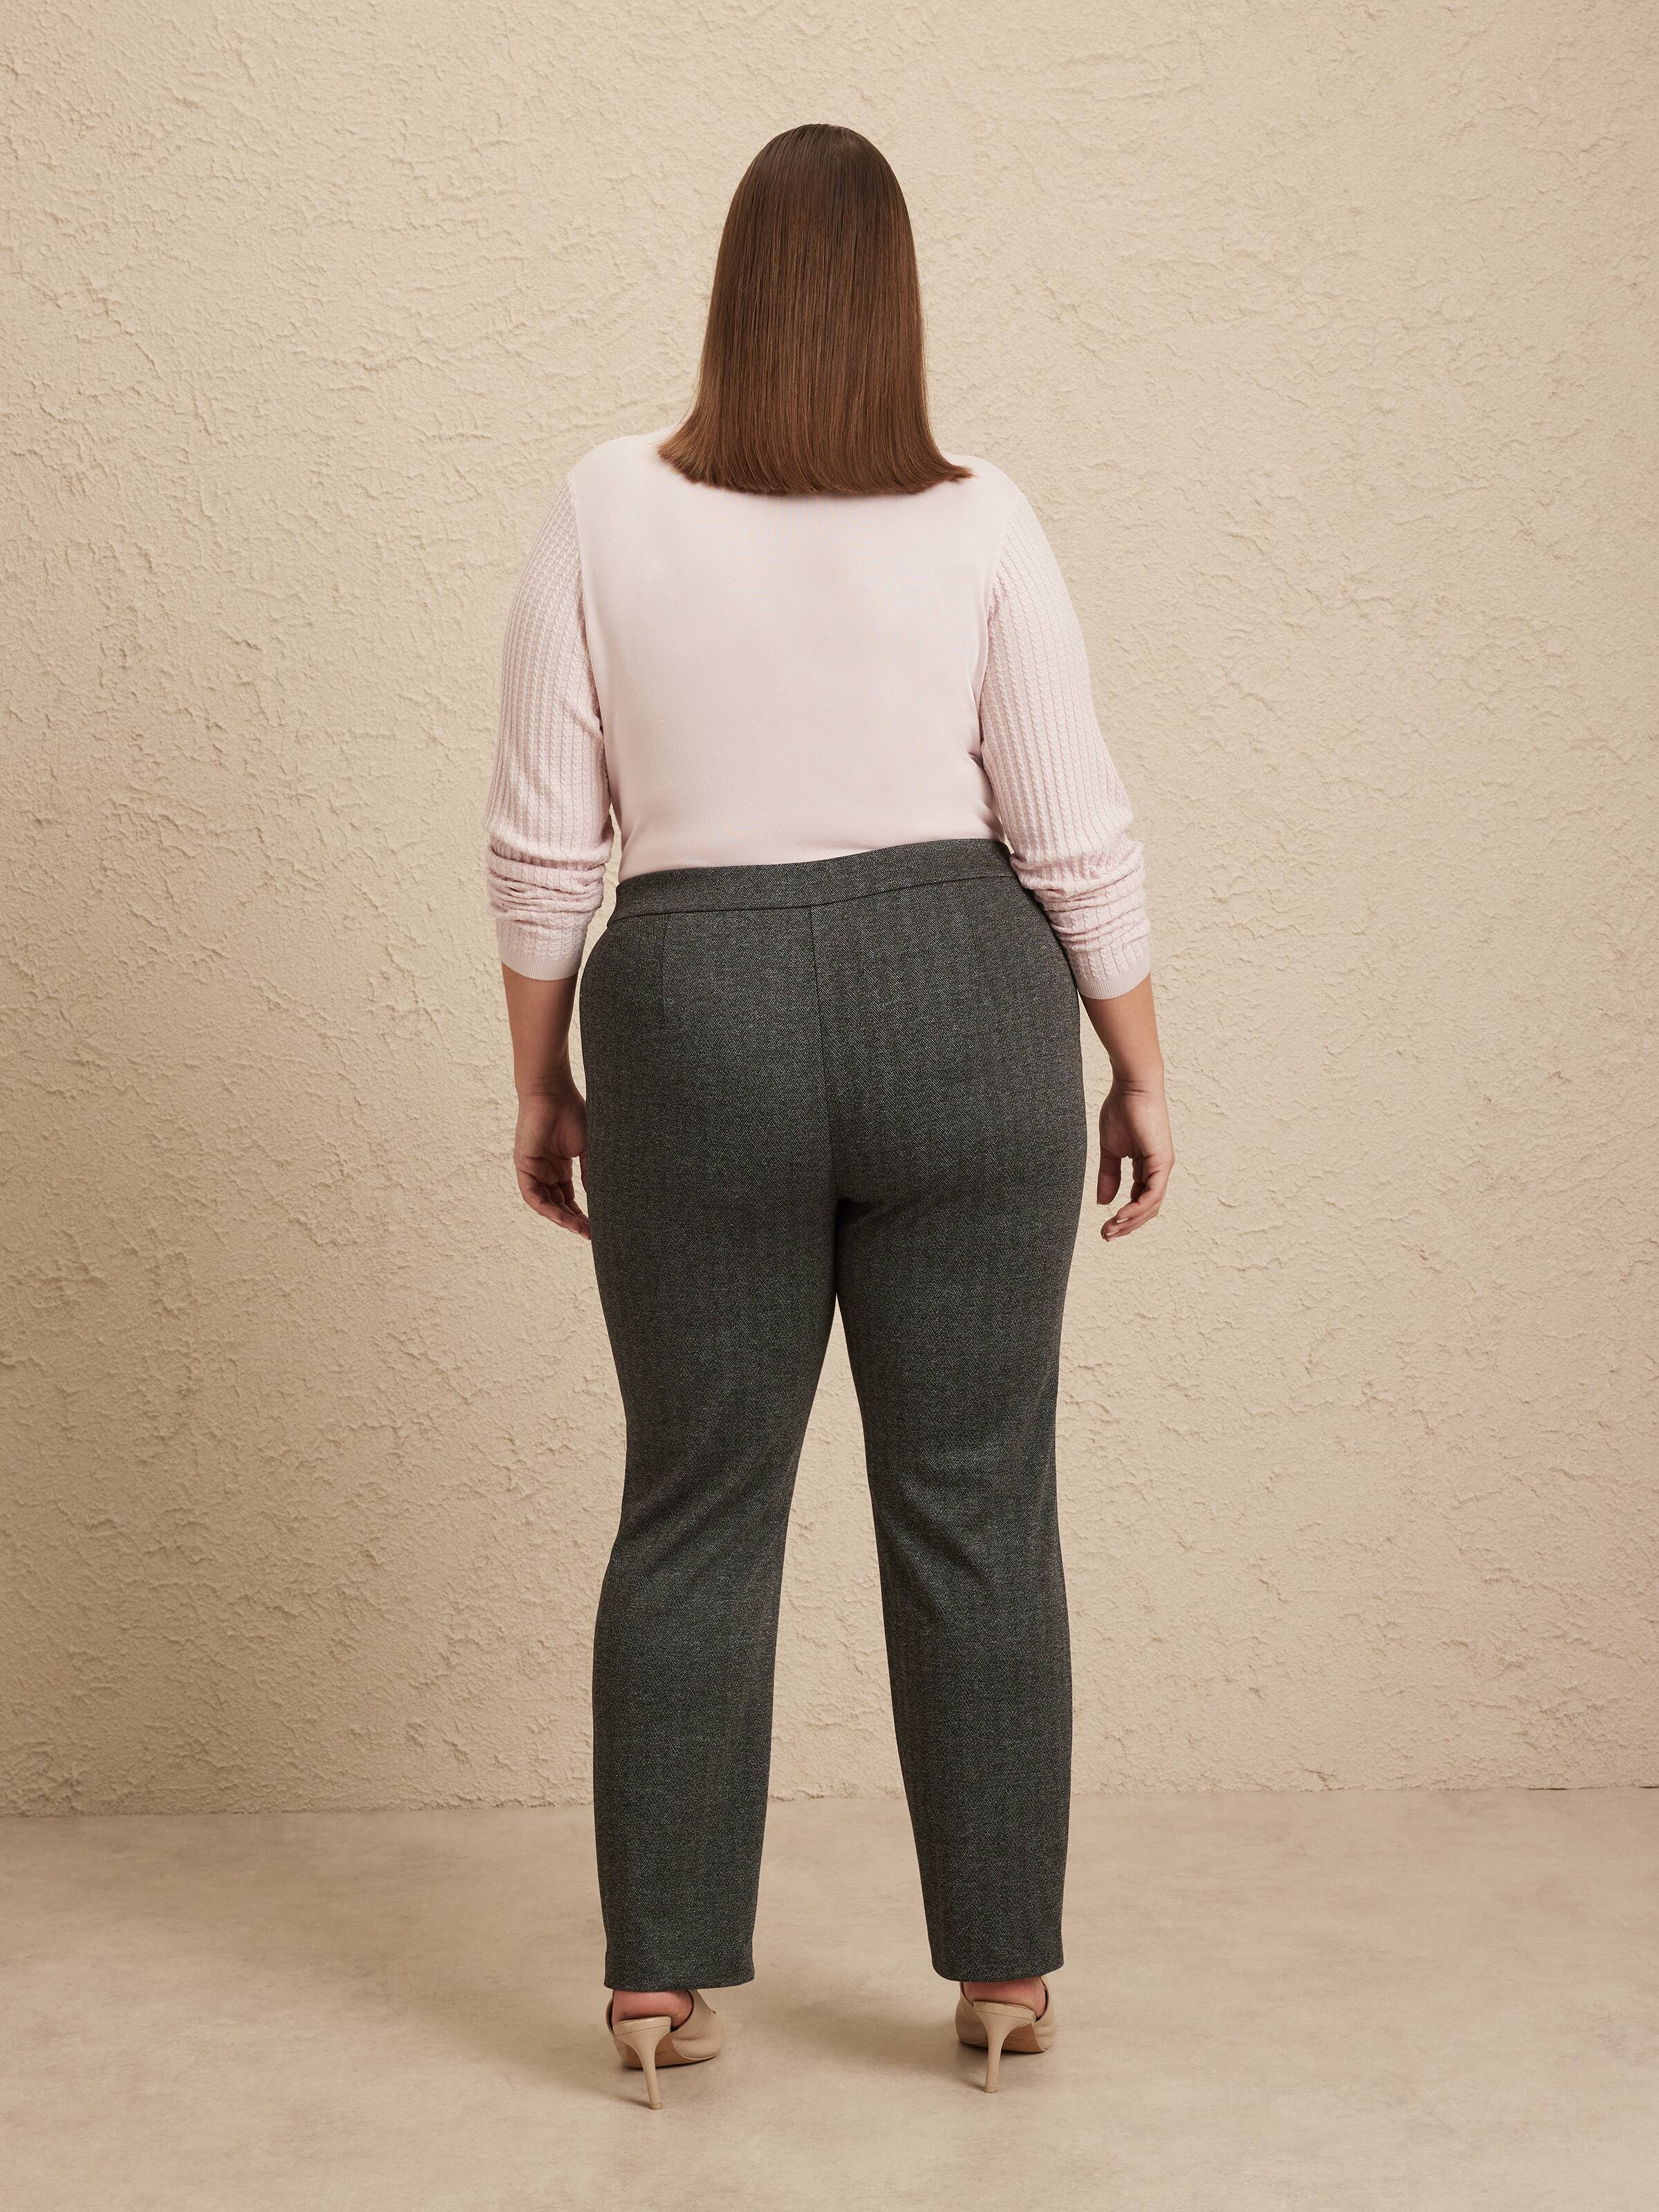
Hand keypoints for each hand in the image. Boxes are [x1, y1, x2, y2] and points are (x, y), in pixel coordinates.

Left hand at [513, 1085, 589, 1238]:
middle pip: (558, 1204)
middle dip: (574, 1221)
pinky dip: (547, 1209)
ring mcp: (533, 1169)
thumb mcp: (587, 1149)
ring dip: (562, 1219)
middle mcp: (545, 1170)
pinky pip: (532, 1196)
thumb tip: (599, 1199)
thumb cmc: (571, 1113)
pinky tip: (563, 1218)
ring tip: (580, 1230)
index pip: (568, 1197)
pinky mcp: (523, 1166)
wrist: (553, 1092)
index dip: (581, 1213)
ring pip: (545, 1204)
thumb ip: (590, 1173)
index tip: (597, 1226)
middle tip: (591, 1234)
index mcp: (559, 1166)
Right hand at [1097, 1081, 1172, 1241]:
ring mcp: (1162, 1167)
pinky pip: (1152, 1194)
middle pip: (1146, 1208)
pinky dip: (1136, 1208)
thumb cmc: (1121, 1111)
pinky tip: (1120, 1215)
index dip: (1123, 1217)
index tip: (1105, 1228)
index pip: (1138, 1200)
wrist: (1131, 1087)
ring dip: (1130, 1221)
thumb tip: (1102, 1202)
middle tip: (1106, 1235)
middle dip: (1126, 1225)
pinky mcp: (1161, 1161)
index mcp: (1146, 1166)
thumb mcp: (1110, 1150)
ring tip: (1111, 1229)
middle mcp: (1158, 1170)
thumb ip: (1107, 1176)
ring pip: (1150, 1205)